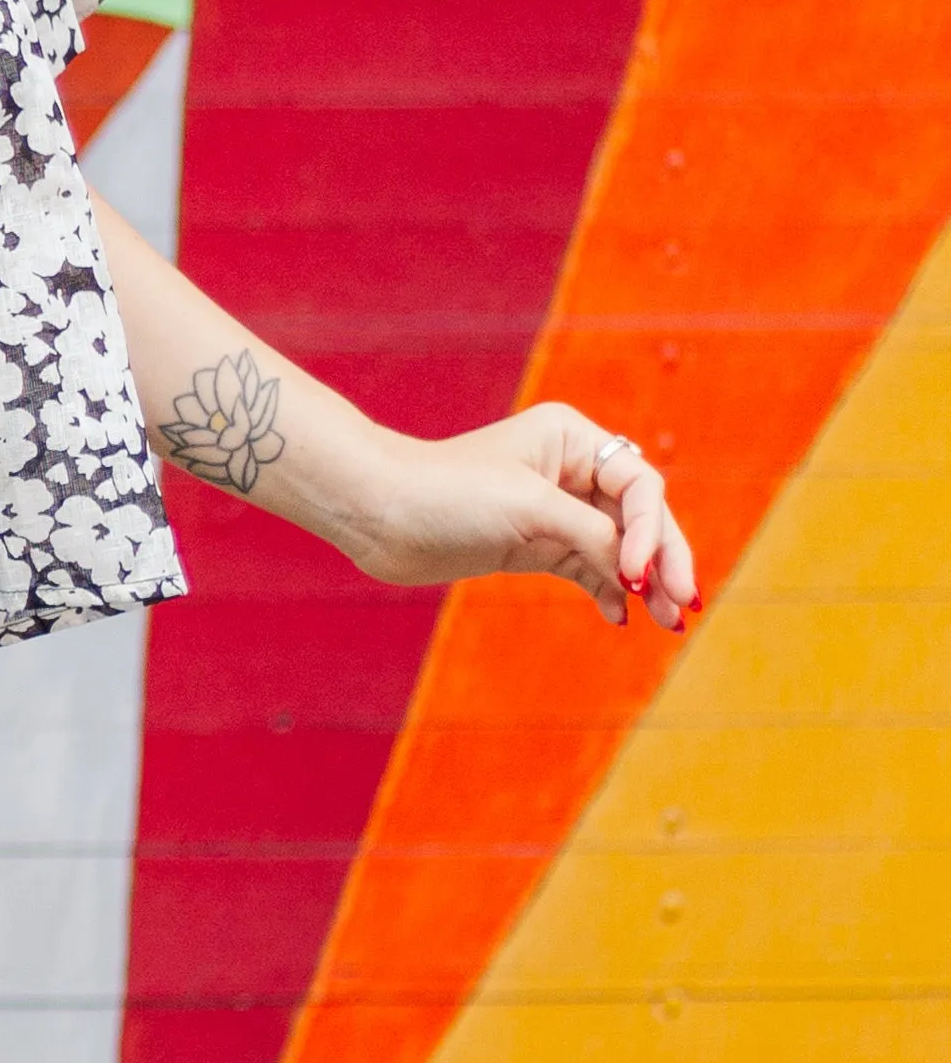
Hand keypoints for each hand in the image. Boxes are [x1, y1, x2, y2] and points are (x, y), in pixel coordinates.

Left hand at [344, 405, 697, 629]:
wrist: (377, 514)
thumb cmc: (448, 493)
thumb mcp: (530, 510)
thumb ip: (593, 536)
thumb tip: (642, 573)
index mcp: (572, 439)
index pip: (638, 486)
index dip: (649, 531)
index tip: (636, 574)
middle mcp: (570, 469)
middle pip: (639, 518)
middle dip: (663, 561)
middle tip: (684, 606)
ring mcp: (553, 509)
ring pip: (618, 548)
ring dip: (642, 583)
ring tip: (667, 623)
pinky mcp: (533, 544)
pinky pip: (587, 568)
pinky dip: (607, 592)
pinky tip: (620, 618)